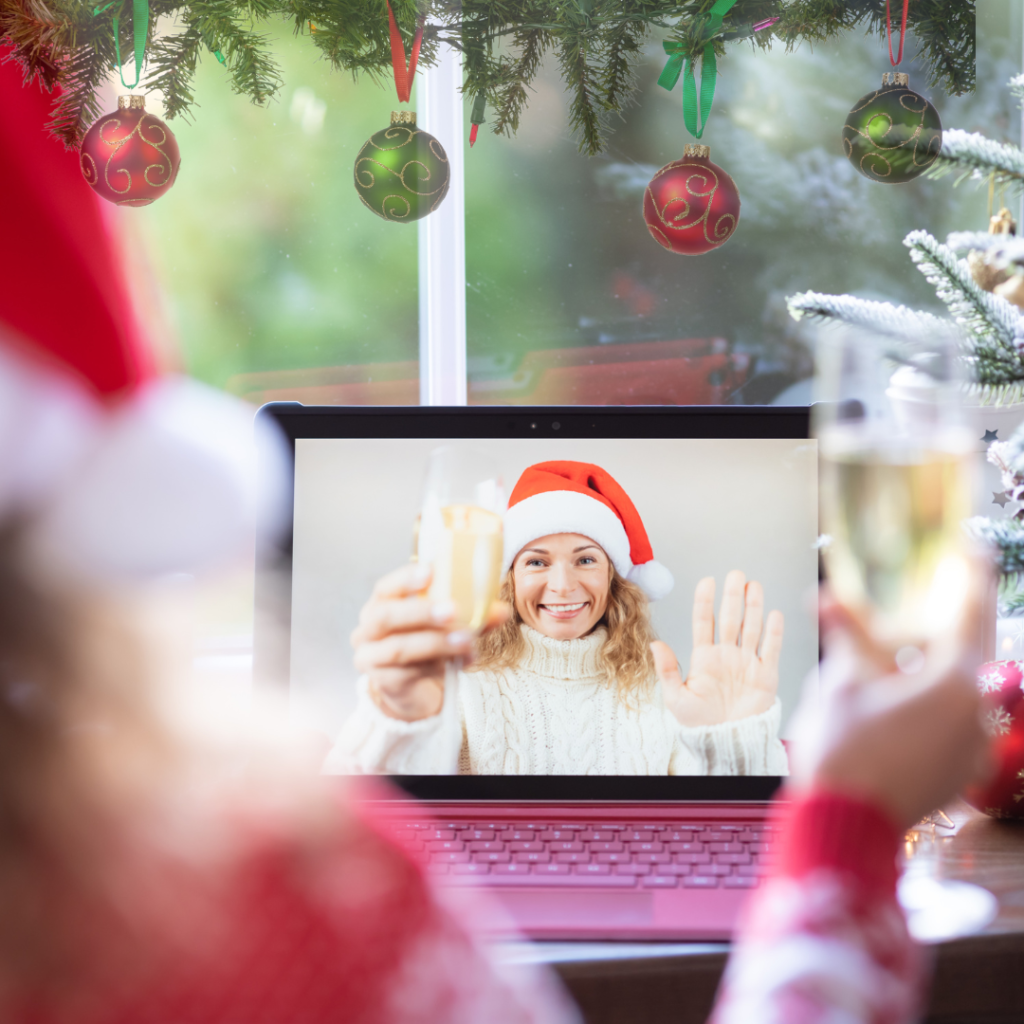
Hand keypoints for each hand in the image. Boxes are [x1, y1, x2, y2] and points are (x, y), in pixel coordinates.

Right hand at [351, 564, 507, 721]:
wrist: (413, 690)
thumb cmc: (426, 648)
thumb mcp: (446, 627)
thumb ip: (470, 617)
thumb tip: (501, 611)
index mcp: (381, 606)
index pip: (385, 587)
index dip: (405, 579)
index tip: (431, 571)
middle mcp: (369, 630)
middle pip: (385, 616)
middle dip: (421, 611)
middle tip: (453, 610)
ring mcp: (372, 658)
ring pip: (399, 648)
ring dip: (436, 642)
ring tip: (467, 640)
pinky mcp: (384, 682)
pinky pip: (409, 672)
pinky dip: (438, 665)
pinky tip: (460, 662)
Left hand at [658, 570, 782, 727]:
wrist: (726, 743)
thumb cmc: (700, 723)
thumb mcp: (676, 697)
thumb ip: (667, 670)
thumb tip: (655, 645)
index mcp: (704, 657)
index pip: (704, 621)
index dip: (705, 601)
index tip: (708, 581)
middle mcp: (726, 655)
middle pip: (730, 618)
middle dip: (733, 596)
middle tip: (736, 575)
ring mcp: (746, 662)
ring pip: (751, 627)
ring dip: (753, 607)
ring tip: (753, 586)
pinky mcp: (765, 675)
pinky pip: (771, 649)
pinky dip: (774, 632)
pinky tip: (774, 614)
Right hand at [787, 569, 993, 829]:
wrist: (842, 827)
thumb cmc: (842, 750)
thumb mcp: (841, 683)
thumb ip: (849, 636)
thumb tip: (829, 596)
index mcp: (953, 683)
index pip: (971, 615)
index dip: (971, 577)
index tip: (973, 548)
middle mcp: (976, 714)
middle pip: (963, 655)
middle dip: (937, 632)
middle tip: (911, 613)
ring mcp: (972, 748)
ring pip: (956, 692)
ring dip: (929, 673)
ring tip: (891, 666)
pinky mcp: (959, 774)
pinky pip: (952, 725)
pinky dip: (930, 707)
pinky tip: (893, 708)